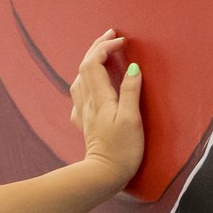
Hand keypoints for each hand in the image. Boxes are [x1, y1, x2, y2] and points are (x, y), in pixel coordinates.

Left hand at [70, 30, 144, 193]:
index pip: (94, 62)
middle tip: (112, 35)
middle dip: (97, 47)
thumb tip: (133, 67)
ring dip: (91, 61)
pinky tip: (92, 86)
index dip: (106, 47)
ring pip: (80, 79)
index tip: (122, 41)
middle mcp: (87, 102)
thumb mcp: (132, 120)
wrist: (103, 176)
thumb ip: (131, 91)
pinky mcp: (85, 124)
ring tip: (104, 54)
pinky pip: (80, 95)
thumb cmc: (122, 151)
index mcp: (99, 98)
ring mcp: (84, 113)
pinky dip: (87, 81)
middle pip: (84, 66)